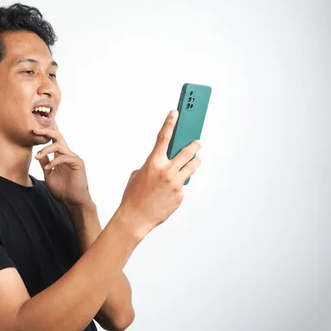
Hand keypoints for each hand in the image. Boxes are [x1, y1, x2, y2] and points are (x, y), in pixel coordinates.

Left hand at [33, 120, 92, 207]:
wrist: (73, 202)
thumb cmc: (62, 190)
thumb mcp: (49, 175)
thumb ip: (45, 163)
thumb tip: (38, 154)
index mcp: (61, 156)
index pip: (54, 140)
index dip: (47, 132)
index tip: (35, 128)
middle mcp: (68, 154)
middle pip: (58, 136)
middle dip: (46, 131)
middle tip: (35, 131)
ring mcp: (73, 158)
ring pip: (59, 145)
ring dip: (46, 149)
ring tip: (37, 157)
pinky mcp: (78, 163)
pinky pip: (64, 157)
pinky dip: (54, 161)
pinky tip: (47, 168)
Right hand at [117, 110, 201, 239]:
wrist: (135, 218)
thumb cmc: (134, 196)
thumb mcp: (139, 174)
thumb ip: (153, 165)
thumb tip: (165, 162)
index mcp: (153, 162)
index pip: (164, 137)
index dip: (170, 122)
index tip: (176, 112)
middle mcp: (166, 171)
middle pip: (187, 151)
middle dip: (194, 146)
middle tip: (196, 142)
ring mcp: (175, 183)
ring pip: (192, 167)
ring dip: (194, 162)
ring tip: (194, 160)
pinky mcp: (179, 195)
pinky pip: (183, 184)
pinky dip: (180, 184)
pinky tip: (171, 189)